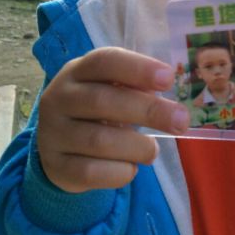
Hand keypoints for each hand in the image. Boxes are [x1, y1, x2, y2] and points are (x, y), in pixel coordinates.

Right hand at [37, 47, 189, 192]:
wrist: (59, 147)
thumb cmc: (99, 110)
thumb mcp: (113, 90)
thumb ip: (137, 89)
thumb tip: (173, 103)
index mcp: (78, 71)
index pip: (105, 61)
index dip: (138, 68)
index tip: (169, 79)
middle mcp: (59, 98)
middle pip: (104, 100)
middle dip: (149, 111)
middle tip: (181, 121)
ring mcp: (53, 133)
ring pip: (99, 140)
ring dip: (137, 146)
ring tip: (153, 151)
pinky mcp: (55, 166)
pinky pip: (90, 172)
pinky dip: (119, 172)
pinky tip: (131, 168)